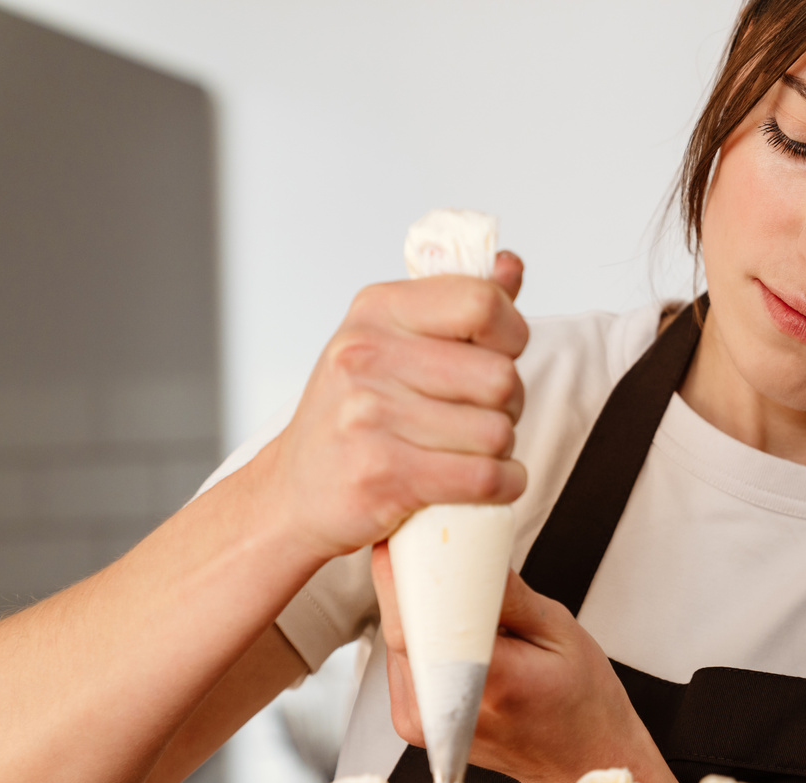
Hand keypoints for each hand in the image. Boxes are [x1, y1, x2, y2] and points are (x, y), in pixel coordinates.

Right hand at [261, 253, 529, 563]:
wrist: (294, 492)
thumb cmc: (351, 416)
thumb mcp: (391, 342)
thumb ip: (455, 304)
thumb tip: (509, 267)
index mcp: (377, 310)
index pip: (481, 302)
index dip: (511, 333)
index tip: (499, 353)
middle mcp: (367, 356)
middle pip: (501, 377)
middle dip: (509, 405)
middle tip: (478, 416)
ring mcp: (371, 415)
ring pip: (498, 433)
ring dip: (502, 451)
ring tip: (467, 449)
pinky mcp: (384, 475)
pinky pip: (484, 478)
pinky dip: (503, 485)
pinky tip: (487, 483)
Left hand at [372, 549, 681, 782]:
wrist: (581, 761)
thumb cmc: (583, 703)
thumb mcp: (560, 630)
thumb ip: (506, 592)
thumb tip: (465, 550)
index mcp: (486, 685)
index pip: (419, 619)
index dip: (407, 571)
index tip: (411, 535)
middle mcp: (443, 712)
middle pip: (400, 627)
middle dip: (413, 582)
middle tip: (431, 544)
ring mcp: (423, 723)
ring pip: (396, 643)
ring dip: (415, 610)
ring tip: (450, 591)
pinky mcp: (416, 723)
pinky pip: (403, 663)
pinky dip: (419, 637)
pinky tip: (448, 627)